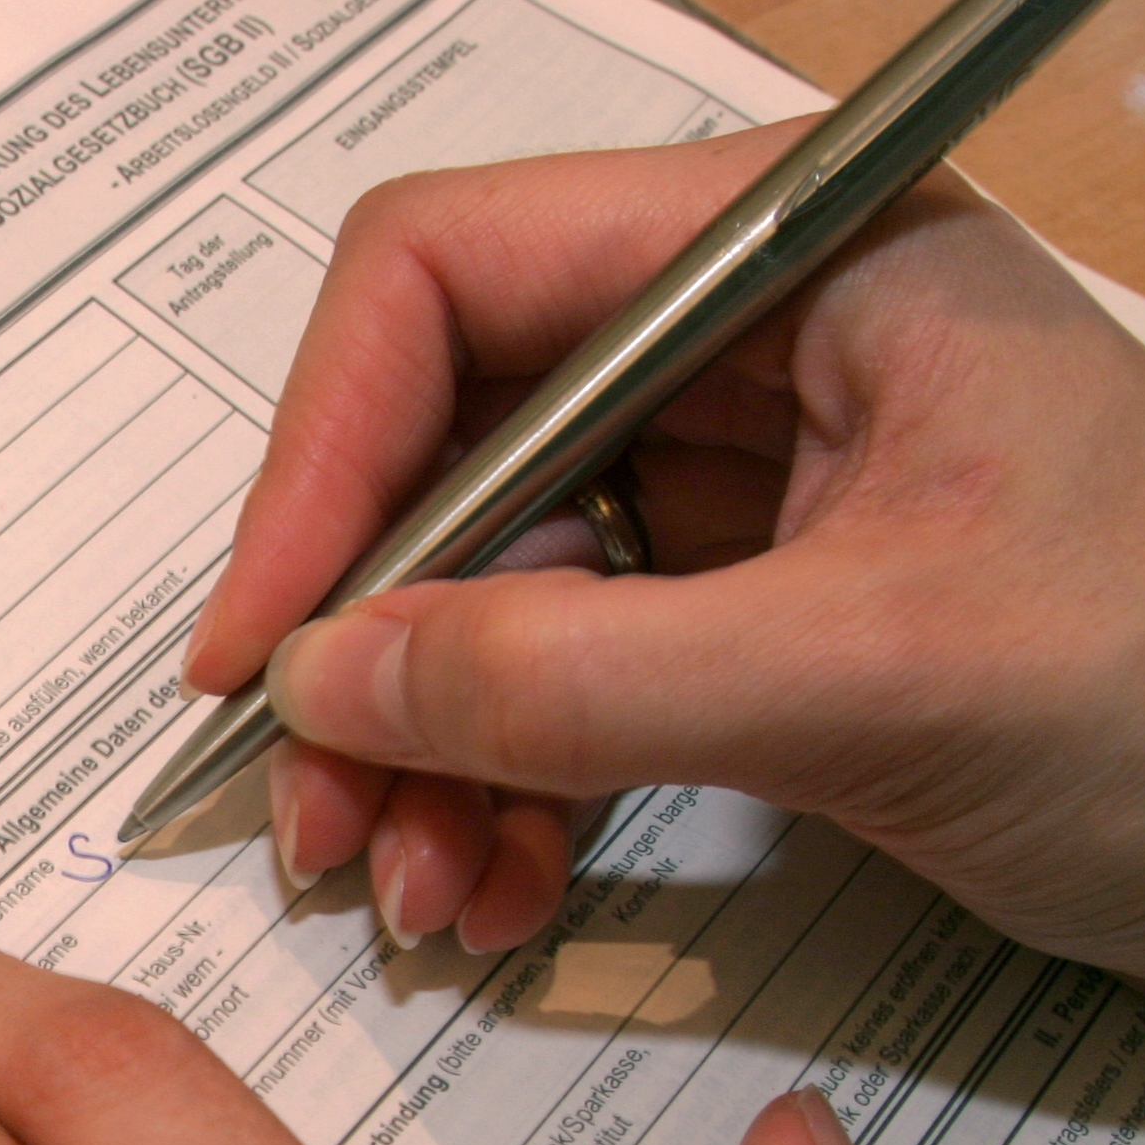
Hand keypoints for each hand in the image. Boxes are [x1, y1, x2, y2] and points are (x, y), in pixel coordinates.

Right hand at [186, 126, 1144, 1011]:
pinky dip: (497, 791)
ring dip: (415, 750)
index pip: (451, 274)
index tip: (260, 650)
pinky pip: (549, 683)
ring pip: (476, 587)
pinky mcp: (740, 614)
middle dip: (365, 648)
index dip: (323, 454)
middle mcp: (739, 339)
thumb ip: (583, 676)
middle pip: (440, 448)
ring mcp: (738, 482)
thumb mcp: (883, 677)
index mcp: (790, 251)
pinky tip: (495, 892)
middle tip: (308, 823)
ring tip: (411, 893)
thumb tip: (319, 685)